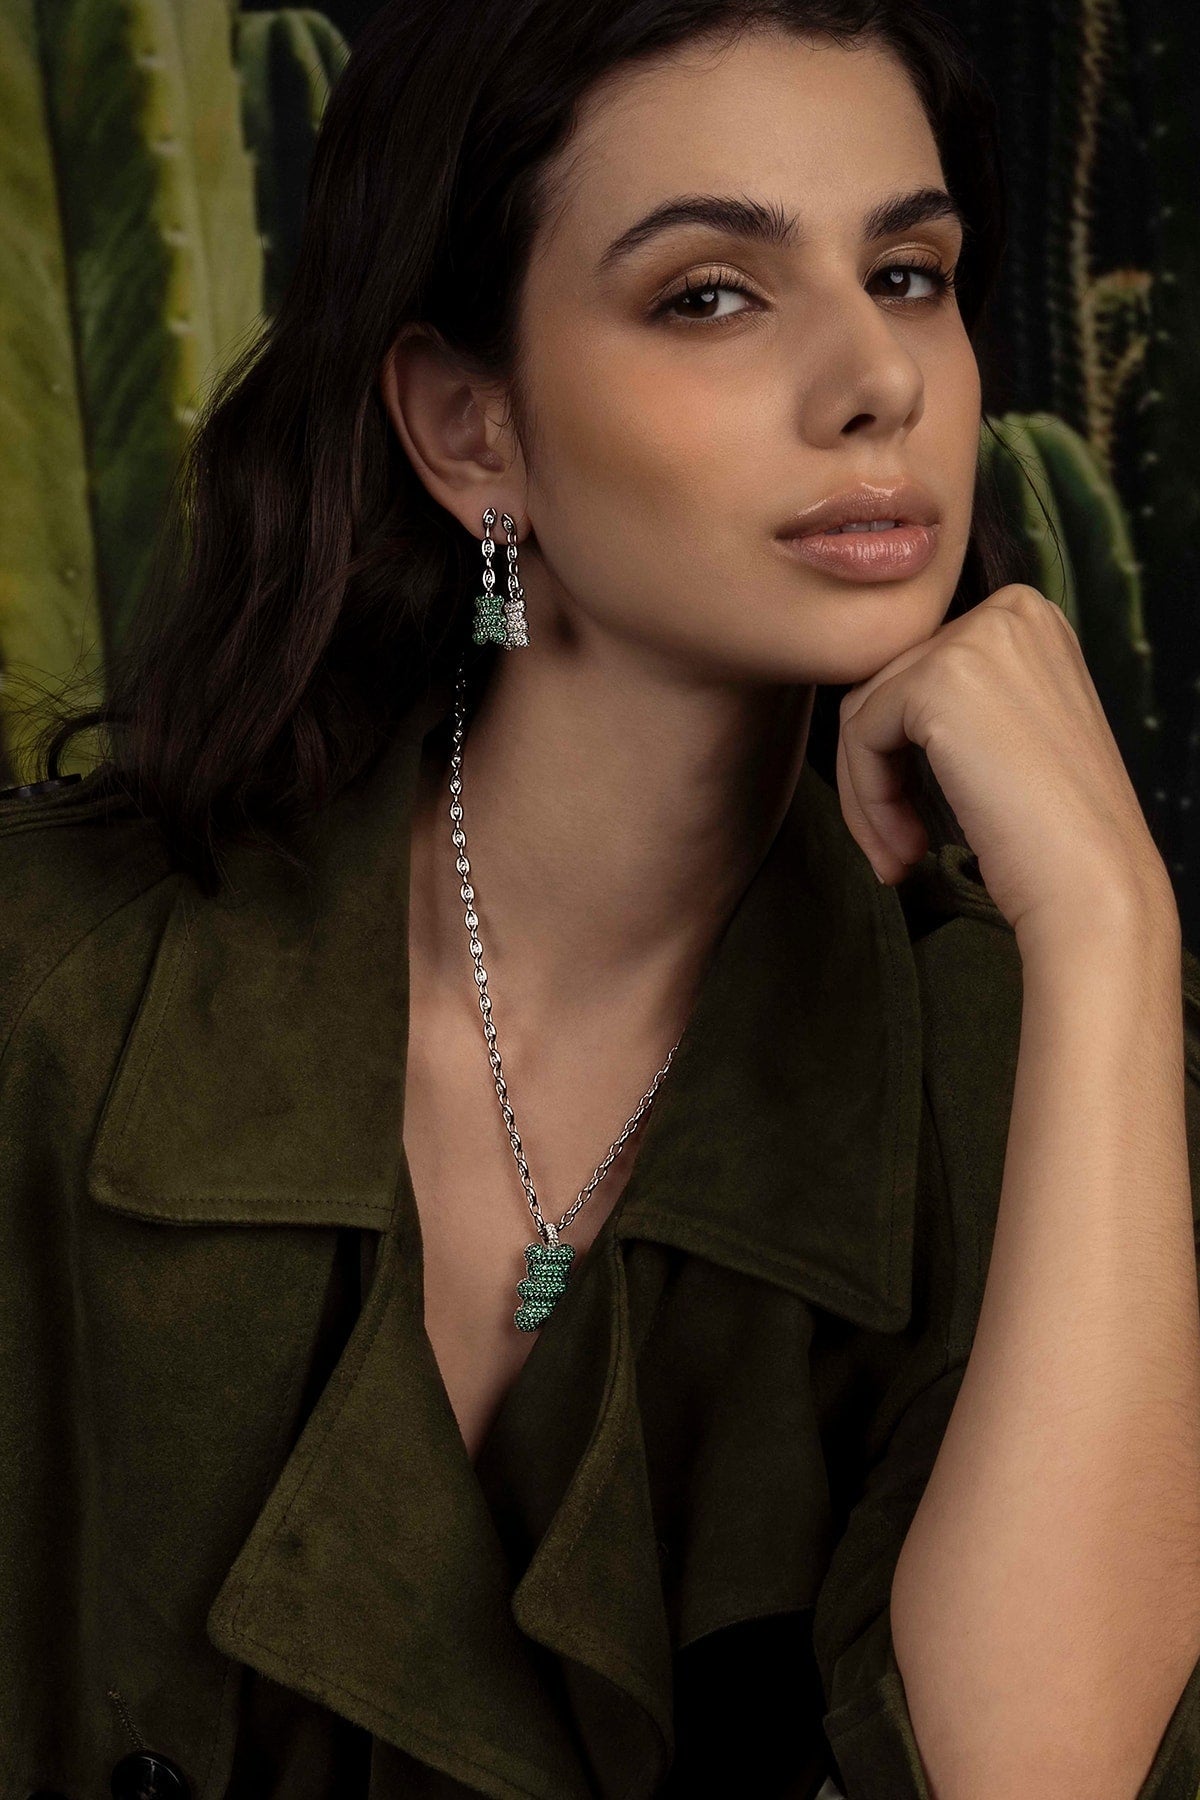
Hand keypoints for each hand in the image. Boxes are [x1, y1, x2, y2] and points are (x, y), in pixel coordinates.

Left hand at [835, 585, 1175, 946]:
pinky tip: (907, 850)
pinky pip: (859, 736)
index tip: (915, 826)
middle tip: (899, 854)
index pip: (919, 671)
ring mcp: (977, 639)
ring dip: (869, 797)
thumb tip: (863, 708)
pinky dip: (868, 800)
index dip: (900, 755)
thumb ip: (955, 702)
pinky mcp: (939, 681)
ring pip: (863, 712)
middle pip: (885, 687)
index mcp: (1027, 618)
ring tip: (900, 858)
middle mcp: (1008, 612)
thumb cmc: (1054, 833)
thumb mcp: (1009, 734)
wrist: (1092, 885)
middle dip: (876, 779)